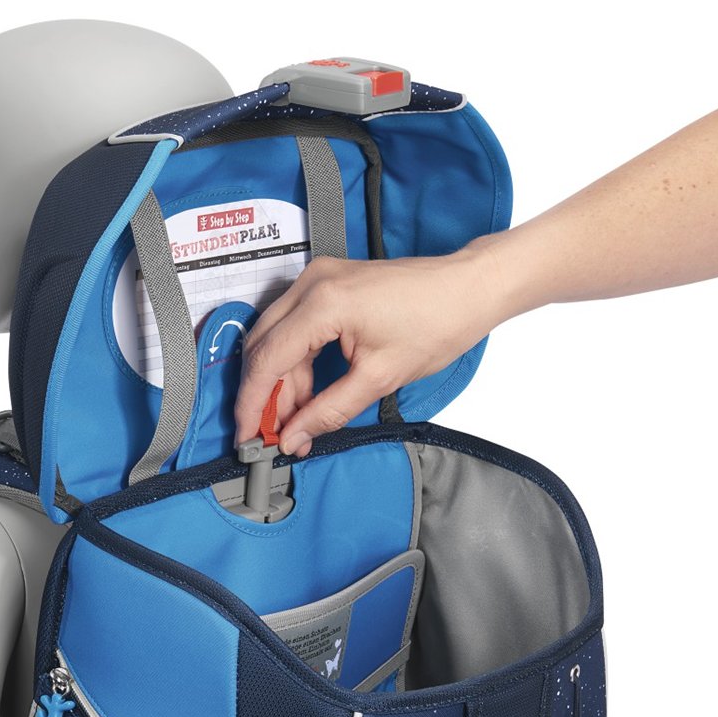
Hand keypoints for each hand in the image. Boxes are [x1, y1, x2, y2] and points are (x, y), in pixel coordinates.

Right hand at [234, 245, 503, 456]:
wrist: (468, 289)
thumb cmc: (437, 322)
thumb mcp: (380, 378)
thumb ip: (329, 411)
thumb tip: (295, 436)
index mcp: (322, 304)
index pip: (268, 360)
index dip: (254, 404)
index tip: (249, 435)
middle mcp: (311, 284)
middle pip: (263, 347)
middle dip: (265, 395)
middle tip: (271, 434)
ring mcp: (317, 279)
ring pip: (276, 339)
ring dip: (283, 382)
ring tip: (299, 420)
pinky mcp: (327, 284)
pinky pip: (294, 327)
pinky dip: (297, 362)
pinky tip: (309, 392)